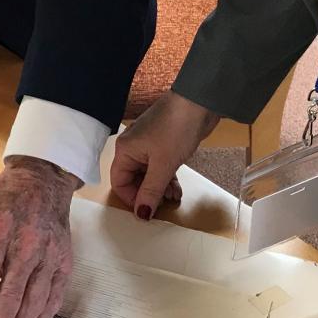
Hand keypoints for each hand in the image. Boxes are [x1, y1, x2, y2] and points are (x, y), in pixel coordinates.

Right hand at [111, 91, 219, 219]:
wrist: (198, 103)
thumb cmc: (175, 130)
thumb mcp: (163, 165)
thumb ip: (151, 191)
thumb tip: (141, 214)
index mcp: (125, 150)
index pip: (119, 181)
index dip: (131, 198)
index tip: (147, 211)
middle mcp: (132, 148)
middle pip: (133, 180)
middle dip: (148, 195)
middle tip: (165, 204)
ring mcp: (148, 146)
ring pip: (148, 175)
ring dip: (160, 189)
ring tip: (174, 197)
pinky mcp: (163, 146)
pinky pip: (159, 168)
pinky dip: (166, 179)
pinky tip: (177, 189)